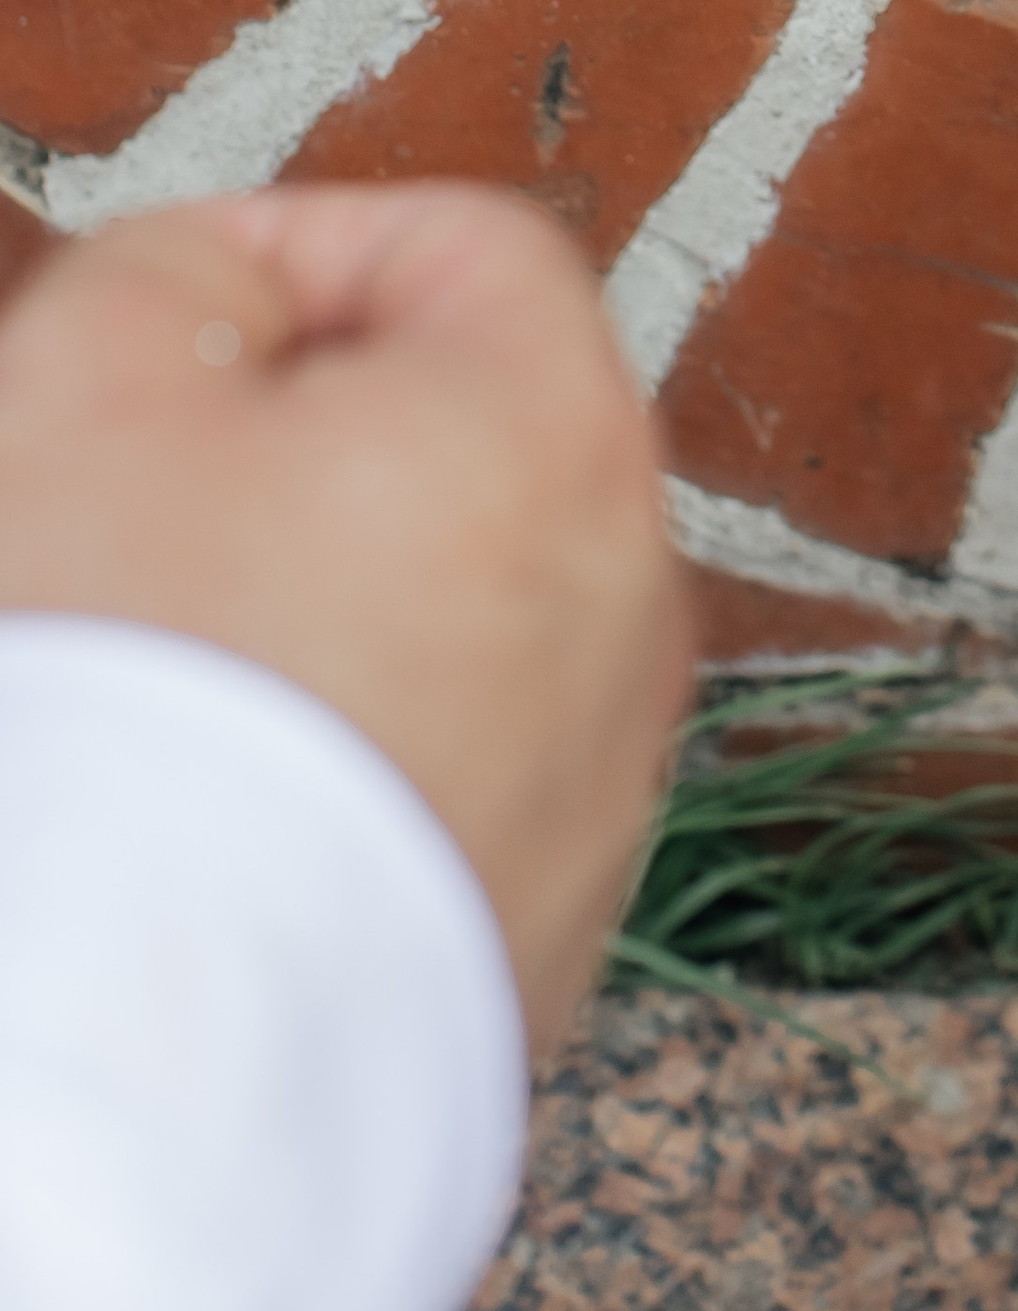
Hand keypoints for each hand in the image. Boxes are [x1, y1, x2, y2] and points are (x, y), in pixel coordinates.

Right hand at [0, 184, 687, 1050]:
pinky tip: (222, 812)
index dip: (301, 249)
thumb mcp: (90, 380)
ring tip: (175, 676)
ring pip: (465, 616)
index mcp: (561, 433)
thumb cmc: (132, 691)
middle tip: (145, 500)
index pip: (465, 249)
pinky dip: (350, 764)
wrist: (144, 1061)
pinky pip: (452, 780)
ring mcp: (609, 780)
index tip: (172, 325)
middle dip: (311, 442)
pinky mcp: (551, 931)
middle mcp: (634, 599)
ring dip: (331, 608)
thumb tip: (239, 288)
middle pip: (474, 440)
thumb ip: (184, 270)